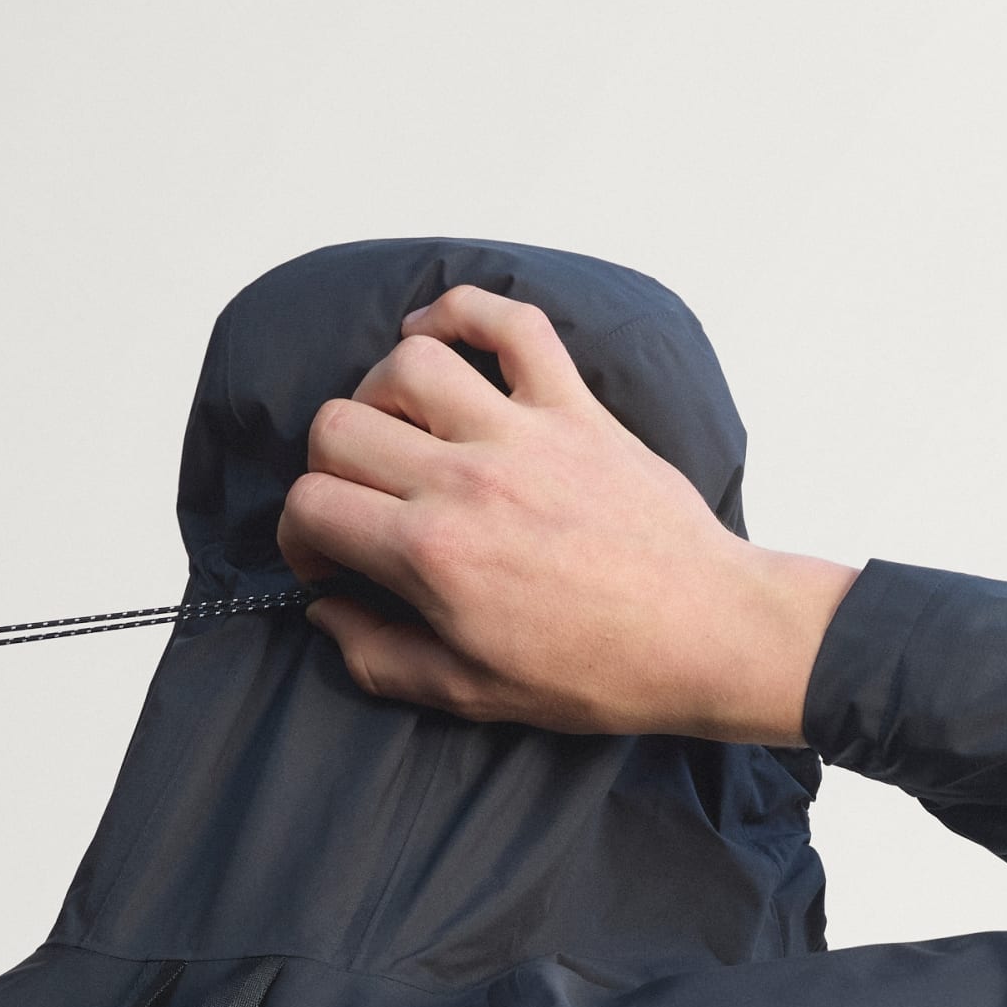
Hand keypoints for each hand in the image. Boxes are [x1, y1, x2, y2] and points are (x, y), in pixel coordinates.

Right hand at [276, 284, 857, 744]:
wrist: (705, 636)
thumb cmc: (600, 671)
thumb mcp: (472, 694)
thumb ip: (380, 656)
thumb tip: (328, 612)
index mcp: (433, 555)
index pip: (311, 504)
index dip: (301, 535)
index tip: (328, 556)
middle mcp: (466, 481)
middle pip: (338, 426)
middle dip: (328, 468)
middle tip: (359, 502)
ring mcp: (523, 433)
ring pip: (407, 364)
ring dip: (381, 393)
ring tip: (399, 431)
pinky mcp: (575, 409)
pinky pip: (510, 324)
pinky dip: (464, 313)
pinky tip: (437, 337)